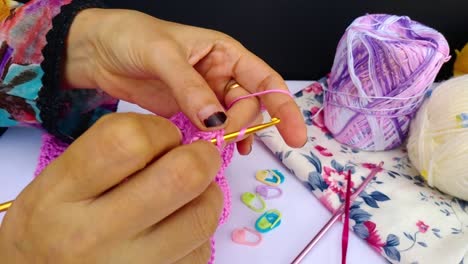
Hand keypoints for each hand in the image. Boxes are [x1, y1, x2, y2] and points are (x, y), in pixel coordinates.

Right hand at [0, 113, 222, 263]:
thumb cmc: (50, 228)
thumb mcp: (56, 182)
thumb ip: (110, 152)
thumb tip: (177, 140)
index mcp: (61, 196)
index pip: (128, 140)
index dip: (160, 130)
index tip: (163, 137)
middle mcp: (94, 236)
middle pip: (181, 176)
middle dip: (201, 156)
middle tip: (196, 157)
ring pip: (203, 215)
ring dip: (207, 194)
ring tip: (188, 194)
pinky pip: (201, 248)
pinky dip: (198, 230)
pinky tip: (177, 228)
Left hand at [64, 8, 306, 153]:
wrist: (97, 51)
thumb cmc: (132, 37)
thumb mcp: (163, 55)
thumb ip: (191, 88)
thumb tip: (217, 121)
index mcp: (225, 52)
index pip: (265, 80)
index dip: (284, 106)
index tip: (295, 136)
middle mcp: (220, 74)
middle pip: (250, 105)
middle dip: (245, 123)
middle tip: (225, 137)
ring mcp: (205, 96)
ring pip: (233, 120)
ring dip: (234, 136)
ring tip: (225, 148)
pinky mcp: (188, 112)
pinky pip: (212, 130)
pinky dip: (218, 142)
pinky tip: (218, 151)